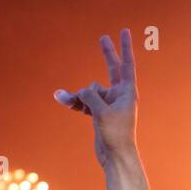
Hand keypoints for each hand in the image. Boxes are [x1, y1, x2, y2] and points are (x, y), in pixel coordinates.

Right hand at [53, 28, 137, 167]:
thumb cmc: (115, 135)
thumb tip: (79, 93)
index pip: (126, 64)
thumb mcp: (101, 112)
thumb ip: (90, 96)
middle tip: (103, 37)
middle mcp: (119, 96)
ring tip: (64, 99)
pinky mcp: (99, 114)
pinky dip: (76, 102)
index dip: (124, 47)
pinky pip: (85, 102)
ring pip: (90, 91)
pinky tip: (63, 100)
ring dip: (78, 95)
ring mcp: (109, 104)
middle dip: (107, 54)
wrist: (116, 158)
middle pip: (112, 69)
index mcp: (127, 92)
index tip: (124, 31)